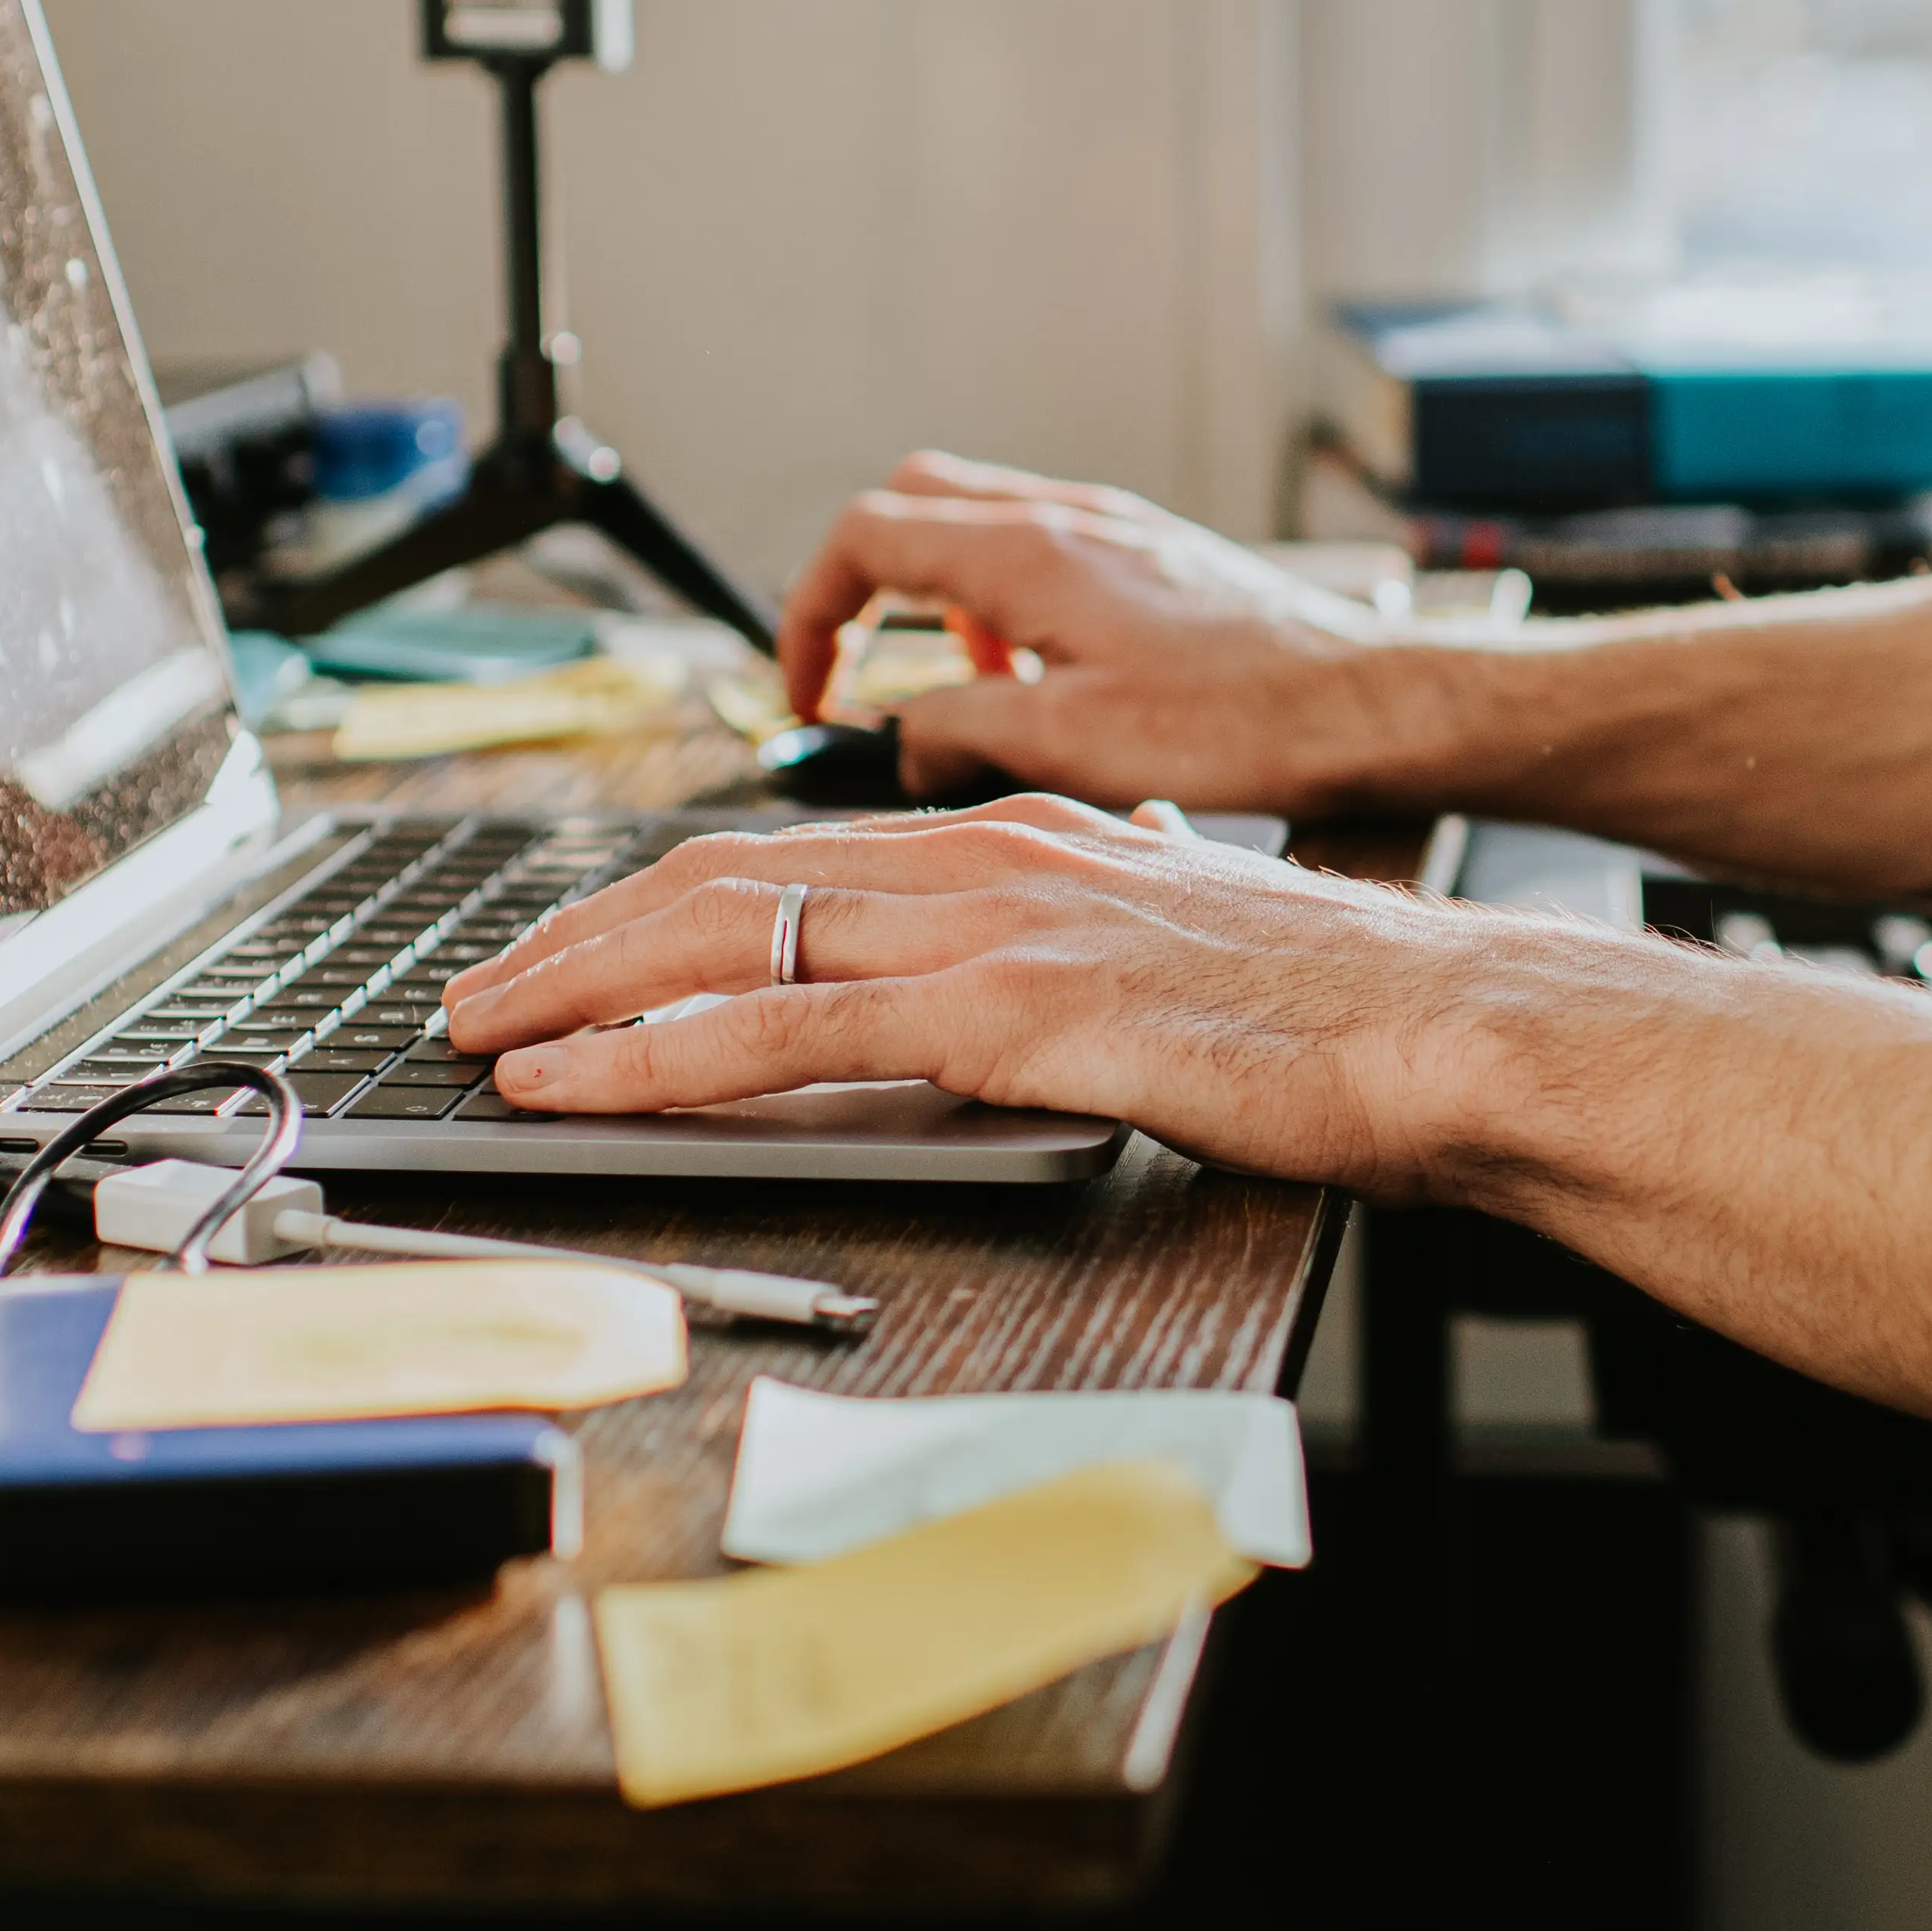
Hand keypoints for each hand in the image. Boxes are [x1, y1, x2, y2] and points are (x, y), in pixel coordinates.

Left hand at [437, 798, 1689, 1194]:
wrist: (1448, 1027)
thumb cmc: (1338, 1023)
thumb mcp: (1167, 974)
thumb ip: (1066, 977)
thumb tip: (1004, 1017)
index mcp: (1022, 840)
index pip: (795, 857)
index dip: (660, 902)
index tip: (578, 952)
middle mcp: (985, 856)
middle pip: (725, 875)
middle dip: (580, 935)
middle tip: (483, 993)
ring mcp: (988, 926)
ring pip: (723, 936)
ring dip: (579, 992)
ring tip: (483, 1039)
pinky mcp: (1002, 1010)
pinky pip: (784, 1030)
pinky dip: (654, 1061)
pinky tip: (576, 1090)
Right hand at [776, 455, 1406, 807]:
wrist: (1365, 702)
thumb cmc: (1239, 722)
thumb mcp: (1070, 744)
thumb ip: (960, 732)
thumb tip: (903, 742)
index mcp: (1027, 553)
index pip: (864, 538)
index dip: (810, 613)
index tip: (808, 692)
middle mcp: (1066, 519)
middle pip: (909, 507)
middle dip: (859, 587)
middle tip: (854, 675)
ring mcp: (1112, 528)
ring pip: (976, 524)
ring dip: (936, 602)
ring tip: (961, 695)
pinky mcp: (1150, 556)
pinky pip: (1042, 551)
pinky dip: (1005, 607)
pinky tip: (1041, 684)